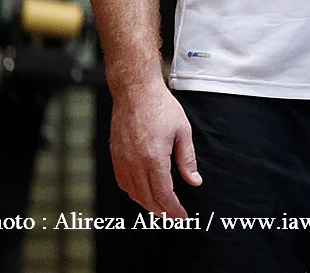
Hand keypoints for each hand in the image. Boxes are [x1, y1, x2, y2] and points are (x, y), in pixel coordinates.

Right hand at [109, 82, 199, 218]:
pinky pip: (123, 182)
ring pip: (134, 193)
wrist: (135, 92)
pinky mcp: (115, 156)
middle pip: (148, 198)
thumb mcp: (183, 132)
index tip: (182, 217)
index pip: (164, 194)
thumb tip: (194, 182)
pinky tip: (143, 193)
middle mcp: (135, 163)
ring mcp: (122, 160)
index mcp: (154, 158)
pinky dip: (134, 193)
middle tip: (174, 218)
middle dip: (162, 211)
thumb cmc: (162, 108)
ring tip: (161, 209)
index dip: (173, 209)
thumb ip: (187, 159)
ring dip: (147, 204)